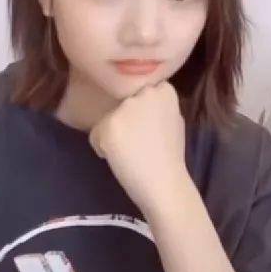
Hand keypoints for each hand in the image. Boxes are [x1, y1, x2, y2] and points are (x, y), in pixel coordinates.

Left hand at [89, 80, 188, 216]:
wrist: (165, 182)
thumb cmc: (170, 154)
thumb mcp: (174, 118)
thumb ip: (158, 106)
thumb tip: (143, 104)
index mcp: (164, 89)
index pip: (142, 90)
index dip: (143, 109)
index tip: (150, 125)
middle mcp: (144, 93)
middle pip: (124, 104)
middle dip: (127, 119)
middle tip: (139, 140)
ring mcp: (126, 108)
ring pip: (108, 118)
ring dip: (114, 133)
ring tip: (130, 151)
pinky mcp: (109, 126)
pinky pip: (96, 135)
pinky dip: (103, 149)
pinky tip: (120, 159)